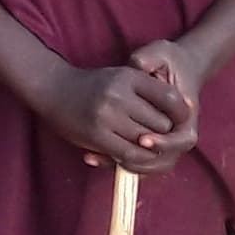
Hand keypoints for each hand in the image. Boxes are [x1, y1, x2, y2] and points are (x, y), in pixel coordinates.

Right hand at [38, 56, 197, 169]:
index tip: (177, 120)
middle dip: (163, 133)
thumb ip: (148, 91)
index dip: (181, 113)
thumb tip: (182, 114)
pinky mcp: (97, 134)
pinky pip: (129, 154)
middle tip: (158, 135)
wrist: (52, 88)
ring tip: (144, 145)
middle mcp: (120, 94)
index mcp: (129, 77)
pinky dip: (135, 158)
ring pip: (147, 142)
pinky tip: (131, 153)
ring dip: (148, 148)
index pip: (171, 98)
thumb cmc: (93, 85)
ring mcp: (108, 116)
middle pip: (161, 124)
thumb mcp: (121, 76)